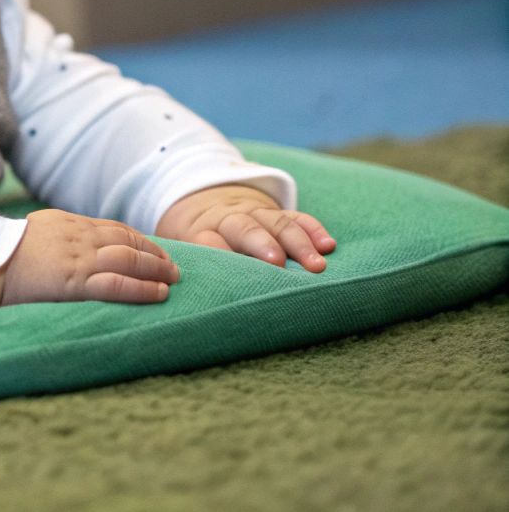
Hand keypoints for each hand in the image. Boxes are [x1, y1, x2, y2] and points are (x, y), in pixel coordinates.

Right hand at [0, 209, 179, 308]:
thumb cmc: (1, 253)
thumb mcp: (33, 232)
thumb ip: (58, 236)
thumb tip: (75, 246)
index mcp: (67, 223)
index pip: (114, 228)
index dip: (139, 239)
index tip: (154, 250)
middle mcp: (78, 237)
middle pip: (127, 241)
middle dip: (154, 254)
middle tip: (173, 267)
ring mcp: (78, 259)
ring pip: (129, 259)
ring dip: (155, 269)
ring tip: (173, 280)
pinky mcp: (74, 282)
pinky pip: (117, 284)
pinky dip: (142, 288)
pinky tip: (159, 293)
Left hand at [155, 184, 335, 271]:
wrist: (203, 202)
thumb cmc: (194, 240)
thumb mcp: (182, 250)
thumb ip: (190, 271)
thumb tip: (189, 310)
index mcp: (201, 231)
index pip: (209, 240)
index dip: (222, 254)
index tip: (235, 274)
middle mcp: (229, 220)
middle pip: (245, 229)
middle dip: (263, 245)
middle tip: (278, 265)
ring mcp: (255, 214)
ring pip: (277, 223)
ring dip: (298, 243)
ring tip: (317, 265)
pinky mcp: (277, 213)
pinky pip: (297, 217)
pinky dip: (313, 229)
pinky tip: (328, 245)